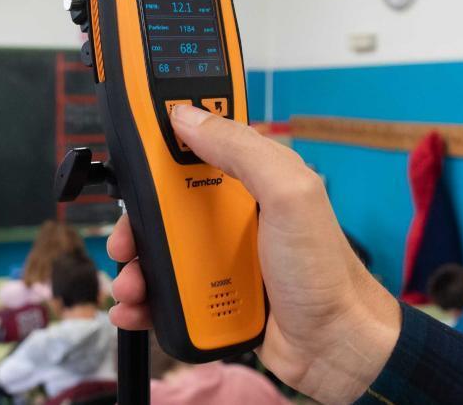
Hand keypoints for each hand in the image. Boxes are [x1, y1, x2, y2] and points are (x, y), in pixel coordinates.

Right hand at [107, 105, 400, 403]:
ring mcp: (224, 256)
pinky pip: (169, 291)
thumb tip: (188, 116)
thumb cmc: (324, 271)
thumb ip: (241, 150)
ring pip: (162, 250)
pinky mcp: (215, 295)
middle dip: (137, 220)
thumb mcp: (288, 195)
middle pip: (165, 203)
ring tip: (131, 285)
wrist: (337, 347)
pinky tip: (135, 309)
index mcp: (253, 178)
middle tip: (125, 241)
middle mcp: (235, 214)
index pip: (198, 145)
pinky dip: (146, 299)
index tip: (131, 147)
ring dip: (137, 266)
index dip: (161, 143)